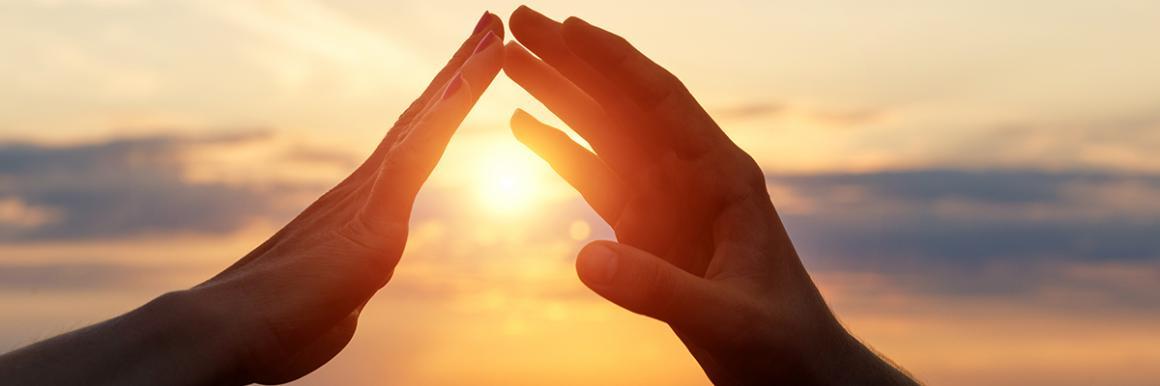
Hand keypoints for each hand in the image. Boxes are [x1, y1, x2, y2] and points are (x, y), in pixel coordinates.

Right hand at [180, 14, 503, 383]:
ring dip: (464, 76)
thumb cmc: (273, 327)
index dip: (445, 102)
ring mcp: (369, 198)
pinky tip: (467, 81)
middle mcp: (366, 189)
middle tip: (493, 25)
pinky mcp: (373, 220)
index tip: (473, 65)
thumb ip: (348, 288)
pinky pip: (415, 156)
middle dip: (462, 69)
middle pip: (423, 116)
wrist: (226, 334)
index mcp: (365, 207)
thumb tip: (346, 296)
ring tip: (495, 32)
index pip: (415, 141)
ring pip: (424, 123)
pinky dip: (444, 116)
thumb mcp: (332, 304)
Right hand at [504, 7, 916, 384]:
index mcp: (723, 176)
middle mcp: (690, 175)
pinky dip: (558, 151)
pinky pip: (593, 178)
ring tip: (510, 60)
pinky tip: (525, 126)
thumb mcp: (727, 318)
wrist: (794, 373)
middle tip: (518, 22)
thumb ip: (658, 289)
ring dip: (558, 96)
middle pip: (622, 103)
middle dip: (571, 62)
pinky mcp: (644, 229)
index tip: (567, 29)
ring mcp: (664, 199)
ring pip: (602, 133)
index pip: (661, 101)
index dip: (613, 62)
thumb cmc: (781, 341)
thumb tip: (584, 258)